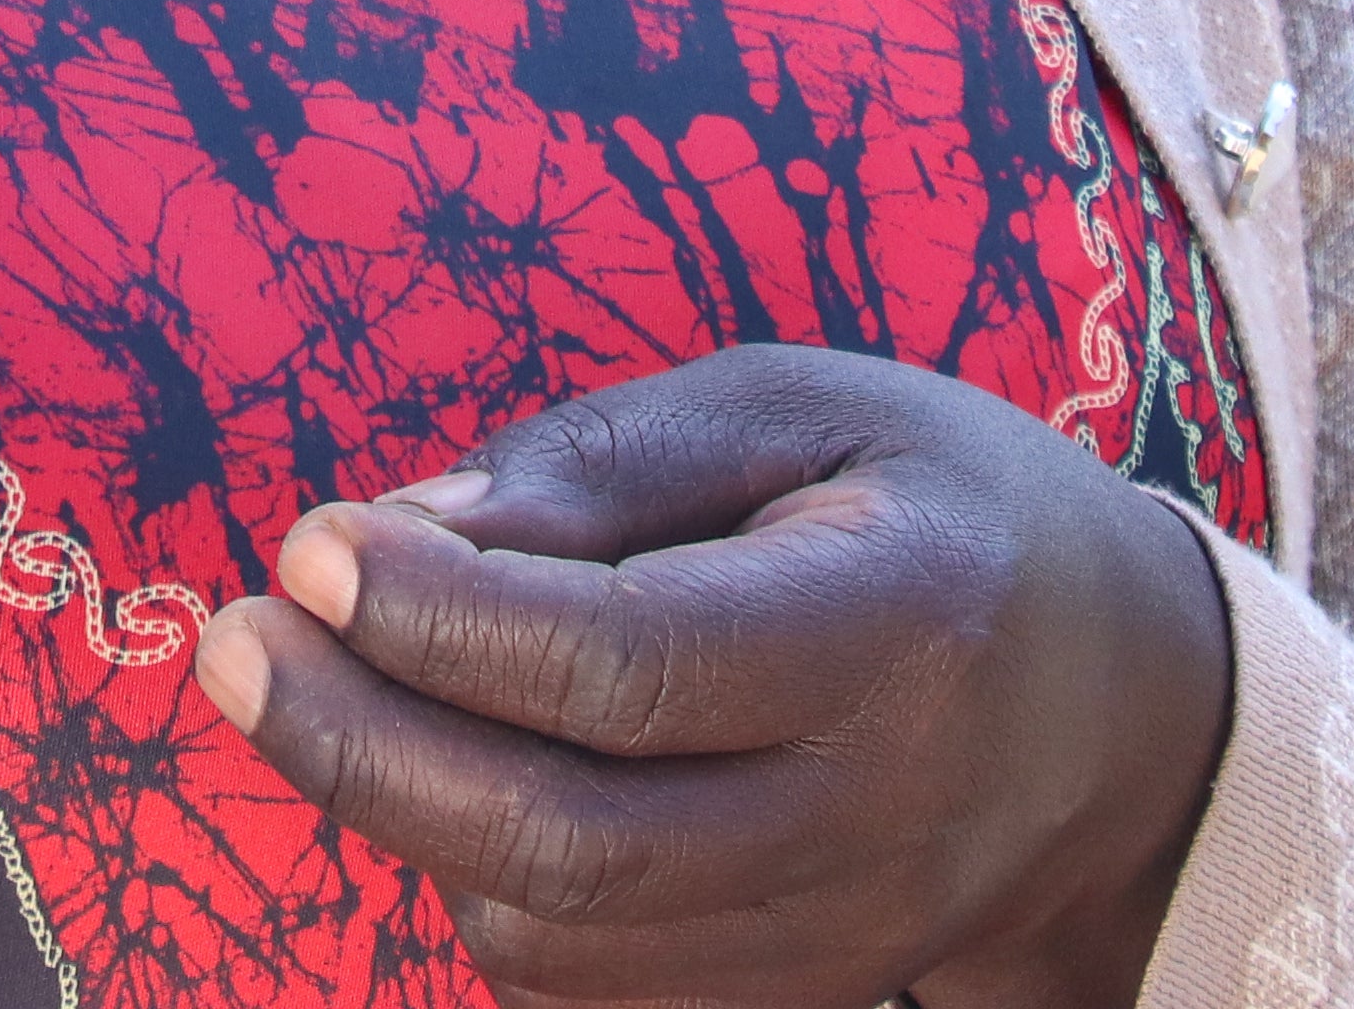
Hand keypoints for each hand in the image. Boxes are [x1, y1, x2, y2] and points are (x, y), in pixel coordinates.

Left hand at [196, 346, 1232, 1008]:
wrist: (1120, 712)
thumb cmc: (933, 506)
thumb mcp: (802, 405)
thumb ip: (605, 460)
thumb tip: (406, 529)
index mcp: (900, 626)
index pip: (632, 664)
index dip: (445, 620)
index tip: (310, 544)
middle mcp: (880, 816)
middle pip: (572, 840)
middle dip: (366, 744)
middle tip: (233, 641)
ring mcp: (844, 942)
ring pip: (559, 938)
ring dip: (402, 815)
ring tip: (316, 685)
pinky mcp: (797, 1006)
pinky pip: (587, 996)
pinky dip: (477, 895)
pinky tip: (439, 776)